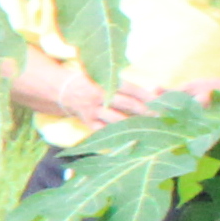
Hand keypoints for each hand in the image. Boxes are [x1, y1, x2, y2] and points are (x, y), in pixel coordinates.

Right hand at [7, 51, 158, 132]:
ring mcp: (93, 110)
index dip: (149, 96)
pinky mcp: (86, 121)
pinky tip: (125, 144)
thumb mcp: (102, 75)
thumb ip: (122, 84)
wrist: (55, 88)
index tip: (164, 102)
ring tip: (149, 133)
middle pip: (129, 105)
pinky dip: (112, 138)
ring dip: (133, 126)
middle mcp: (101, 95)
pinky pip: (100, 132)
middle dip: (147, 113)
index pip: (133, 89)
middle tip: (162, 119)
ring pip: (117, 120)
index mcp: (106, 81)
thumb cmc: (84, 80)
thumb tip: (152, 90)